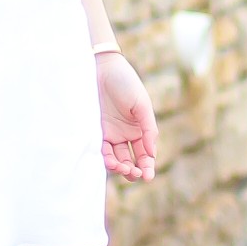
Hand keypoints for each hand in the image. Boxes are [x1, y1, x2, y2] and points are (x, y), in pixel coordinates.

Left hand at [97, 53, 156, 182]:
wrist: (102, 68)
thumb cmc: (125, 83)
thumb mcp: (142, 105)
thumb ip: (148, 129)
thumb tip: (151, 154)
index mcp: (140, 130)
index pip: (145, 155)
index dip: (147, 167)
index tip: (147, 177)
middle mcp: (125, 135)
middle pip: (130, 161)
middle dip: (133, 171)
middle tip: (133, 172)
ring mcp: (110, 134)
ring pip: (116, 159)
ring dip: (120, 168)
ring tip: (122, 168)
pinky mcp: (95, 131)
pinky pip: (101, 151)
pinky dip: (106, 159)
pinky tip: (111, 162)